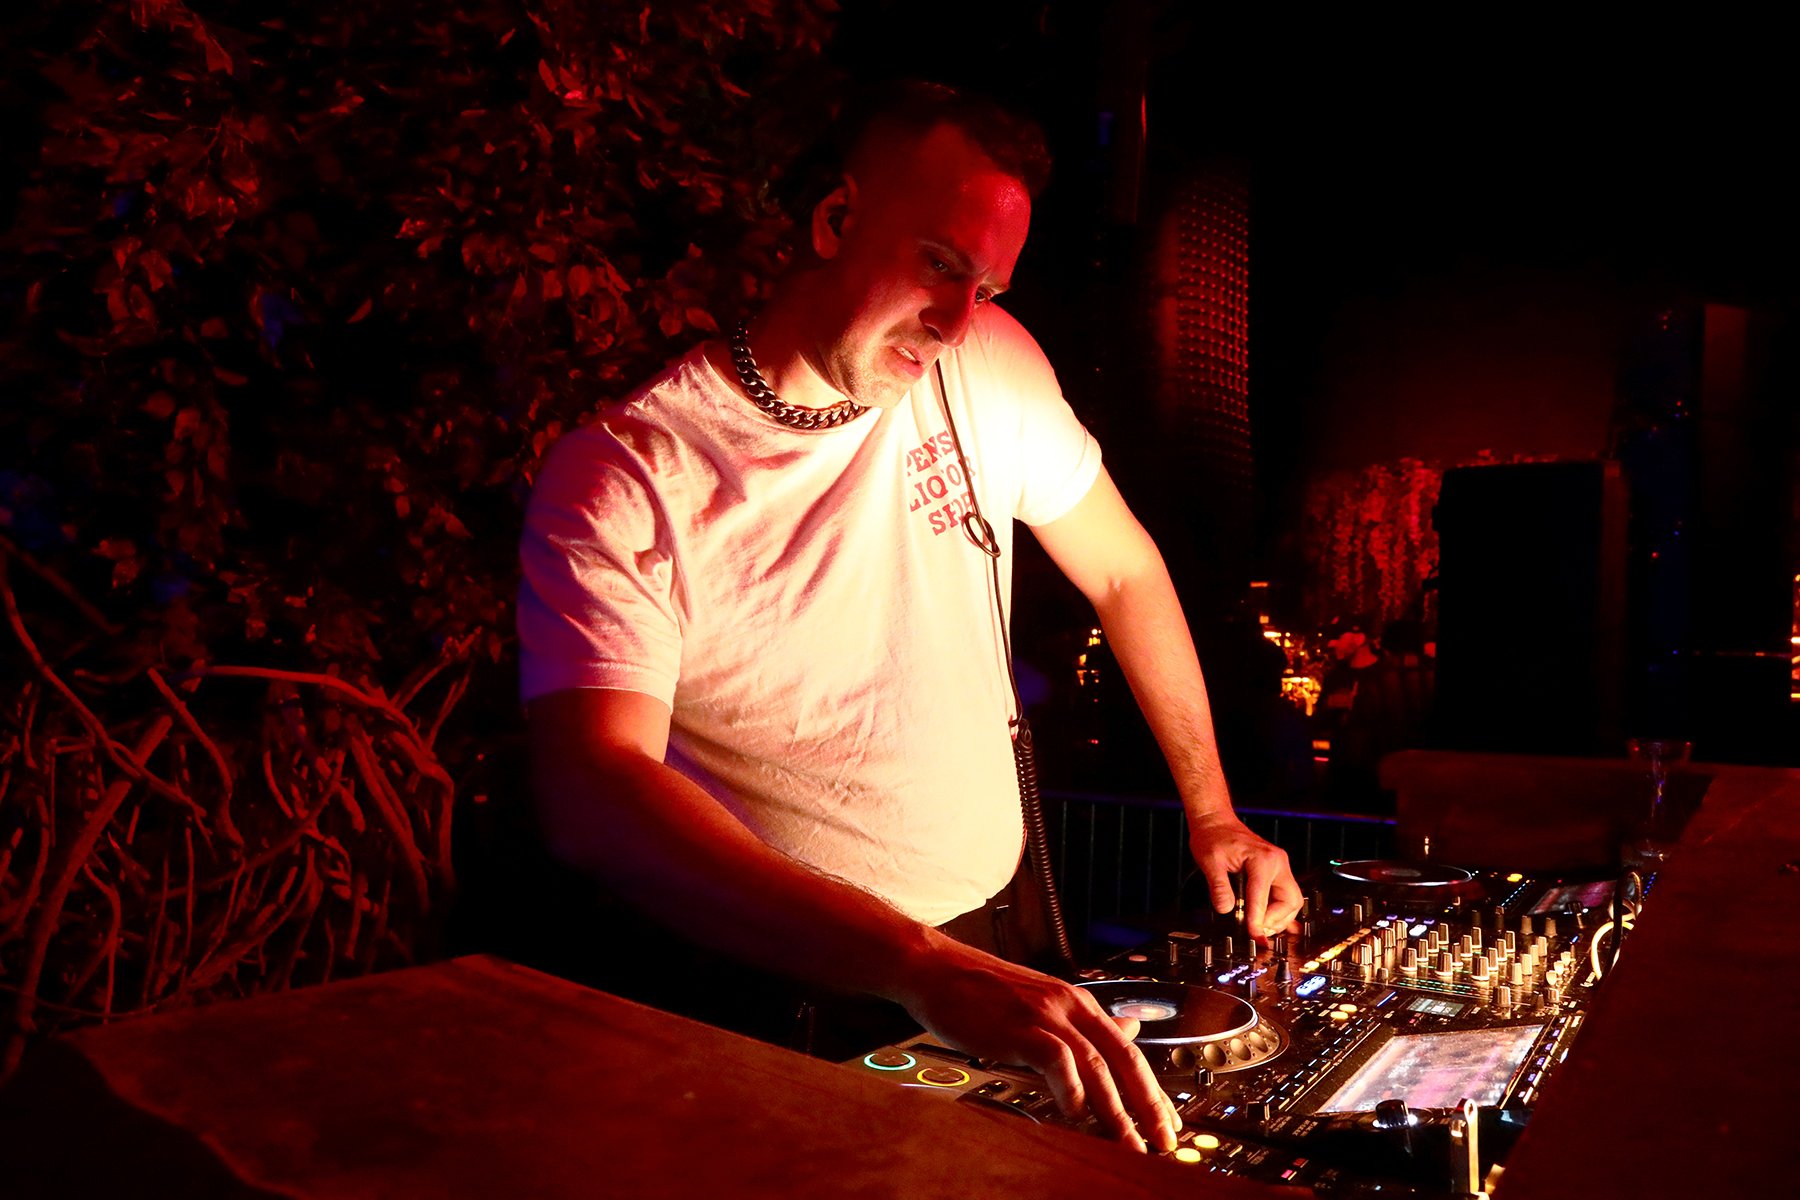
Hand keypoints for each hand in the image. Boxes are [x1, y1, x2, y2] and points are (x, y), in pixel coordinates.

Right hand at [894, 935, 1179, 1151]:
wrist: (936, 969)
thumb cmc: (980, 992)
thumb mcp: (1041, 1003)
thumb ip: (1083, 1022)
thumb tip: (1128, 1027)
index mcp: (1078, 1003)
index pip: (1129, 1049)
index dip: (1153, 1089)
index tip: (1168, 1122)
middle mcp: (1069, 1006)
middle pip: (1125, 1058)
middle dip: (1148, 1104)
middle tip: (1164, 1140)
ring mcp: (1045, 1014)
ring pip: (1097, 1064)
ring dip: (1116, 1110)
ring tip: (1128, 1143)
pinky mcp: (1019, 1025)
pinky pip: (1056, 1059)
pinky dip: (1070, 1088)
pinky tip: (1075, 1113)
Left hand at [1187, 811, 1302, 941]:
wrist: (1216, 822)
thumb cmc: (1214, 836)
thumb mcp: (1210, 861)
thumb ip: (1218, 887)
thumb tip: (1226, 909)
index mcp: (1264, 859)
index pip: (1263, 897)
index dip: (1257, 920)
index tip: (1253, 936)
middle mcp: (1278, 863)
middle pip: (1290, 902)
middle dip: (1275, 920)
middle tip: (1257, 932)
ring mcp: (1279, 867)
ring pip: (1291, 901)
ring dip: (1278, 918)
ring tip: (1259, 927)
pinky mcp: (1276, 872)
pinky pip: (1285, 896)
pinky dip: (1278, 911)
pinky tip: (1267, 920)